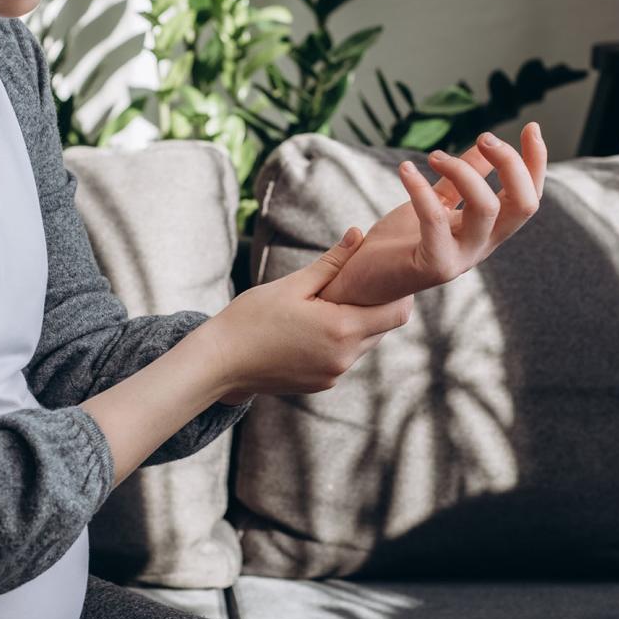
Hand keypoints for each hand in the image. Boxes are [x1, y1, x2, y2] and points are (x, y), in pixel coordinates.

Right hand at [196, 228, 413, 396]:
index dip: (399, 293)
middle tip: (360, 281)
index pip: (396, 313)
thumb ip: (332, 262)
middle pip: (382, 329)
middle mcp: (344, 357)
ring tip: (333, 302)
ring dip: (356, 323)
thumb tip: (358, 234)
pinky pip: (343, 358)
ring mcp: (333, 374)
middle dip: (376, 305)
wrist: (220, 362)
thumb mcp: (293, 285)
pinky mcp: (321, 384)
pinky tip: (314, 326)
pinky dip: (338, 341)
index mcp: (341, 329)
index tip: (386, 274)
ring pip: (363, 344)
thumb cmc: (252, 318)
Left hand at [317, 122, 547, 305]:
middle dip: (511, 164)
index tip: (532, 127)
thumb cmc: (399, 243)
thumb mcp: (436, 202)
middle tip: (485, 138)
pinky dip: (421, 188)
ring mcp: (461, 257)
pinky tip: (405, 169)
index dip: (536, 162)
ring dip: (464, 172)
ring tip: (434, 156)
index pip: (528, 197)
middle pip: (523, 204)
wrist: (364, 282)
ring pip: (488, 209)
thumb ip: (460, 179)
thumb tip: (484, 146)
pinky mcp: (434, 264)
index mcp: (487, 230)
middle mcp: (482, 245)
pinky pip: (436, 219)